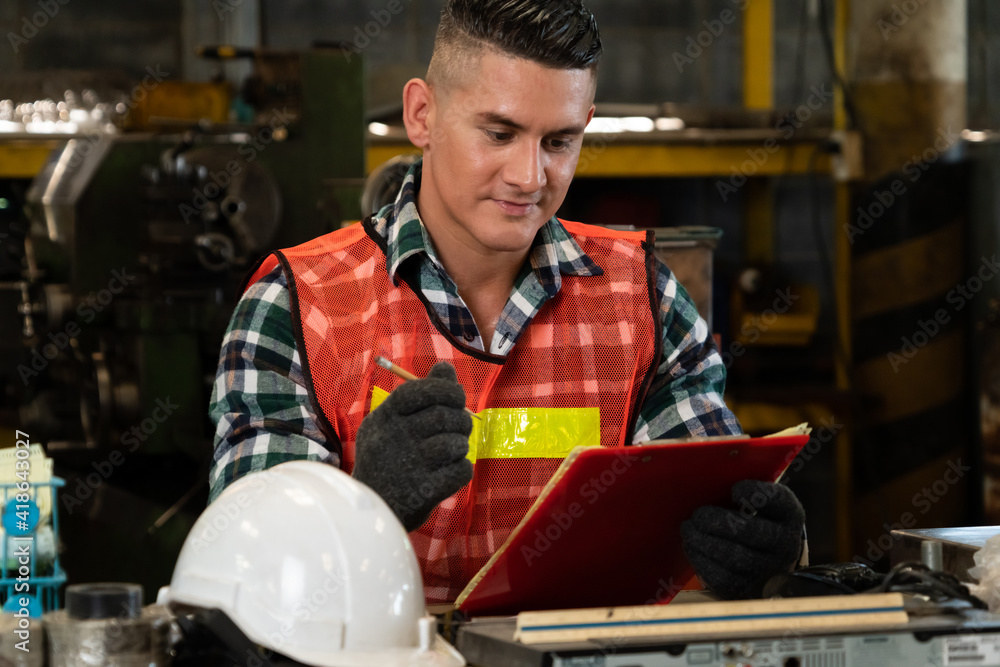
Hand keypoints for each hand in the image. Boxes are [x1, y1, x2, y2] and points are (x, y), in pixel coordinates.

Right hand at [353, 362, 472, 531]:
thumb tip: (445, 367)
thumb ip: (420, 395)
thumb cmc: (387, 459)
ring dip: (461, 445)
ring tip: (451, 451)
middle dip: (460, 419)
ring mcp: (408, 466)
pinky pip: (461, 470)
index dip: (446, 389)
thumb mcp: (392, 423)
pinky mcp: (424, 492)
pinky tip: (449, 472)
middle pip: (442, 415)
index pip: (419, 390)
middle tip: (459, 427)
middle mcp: (393, 439)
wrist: (373, 510)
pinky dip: (461, 470)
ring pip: (455, 443)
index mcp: (384, 418)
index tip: (457, 397)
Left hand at [681, 480, 804, 599]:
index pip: (778, 500)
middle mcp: (785, 545)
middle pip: (751, 531)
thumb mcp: (761, 502)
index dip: (756, 493)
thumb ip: (745, 490)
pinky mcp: (748, 589)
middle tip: (698, 515)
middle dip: (718, 522)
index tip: (734, 489)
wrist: (768, 560)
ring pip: (734, 557)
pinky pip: (722, 577)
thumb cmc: (756, 520)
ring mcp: (768, 570)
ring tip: (689, 529)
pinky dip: (702, 560)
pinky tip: (692, 546)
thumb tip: (710, 474)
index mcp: (790, 515)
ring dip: (704, 541)